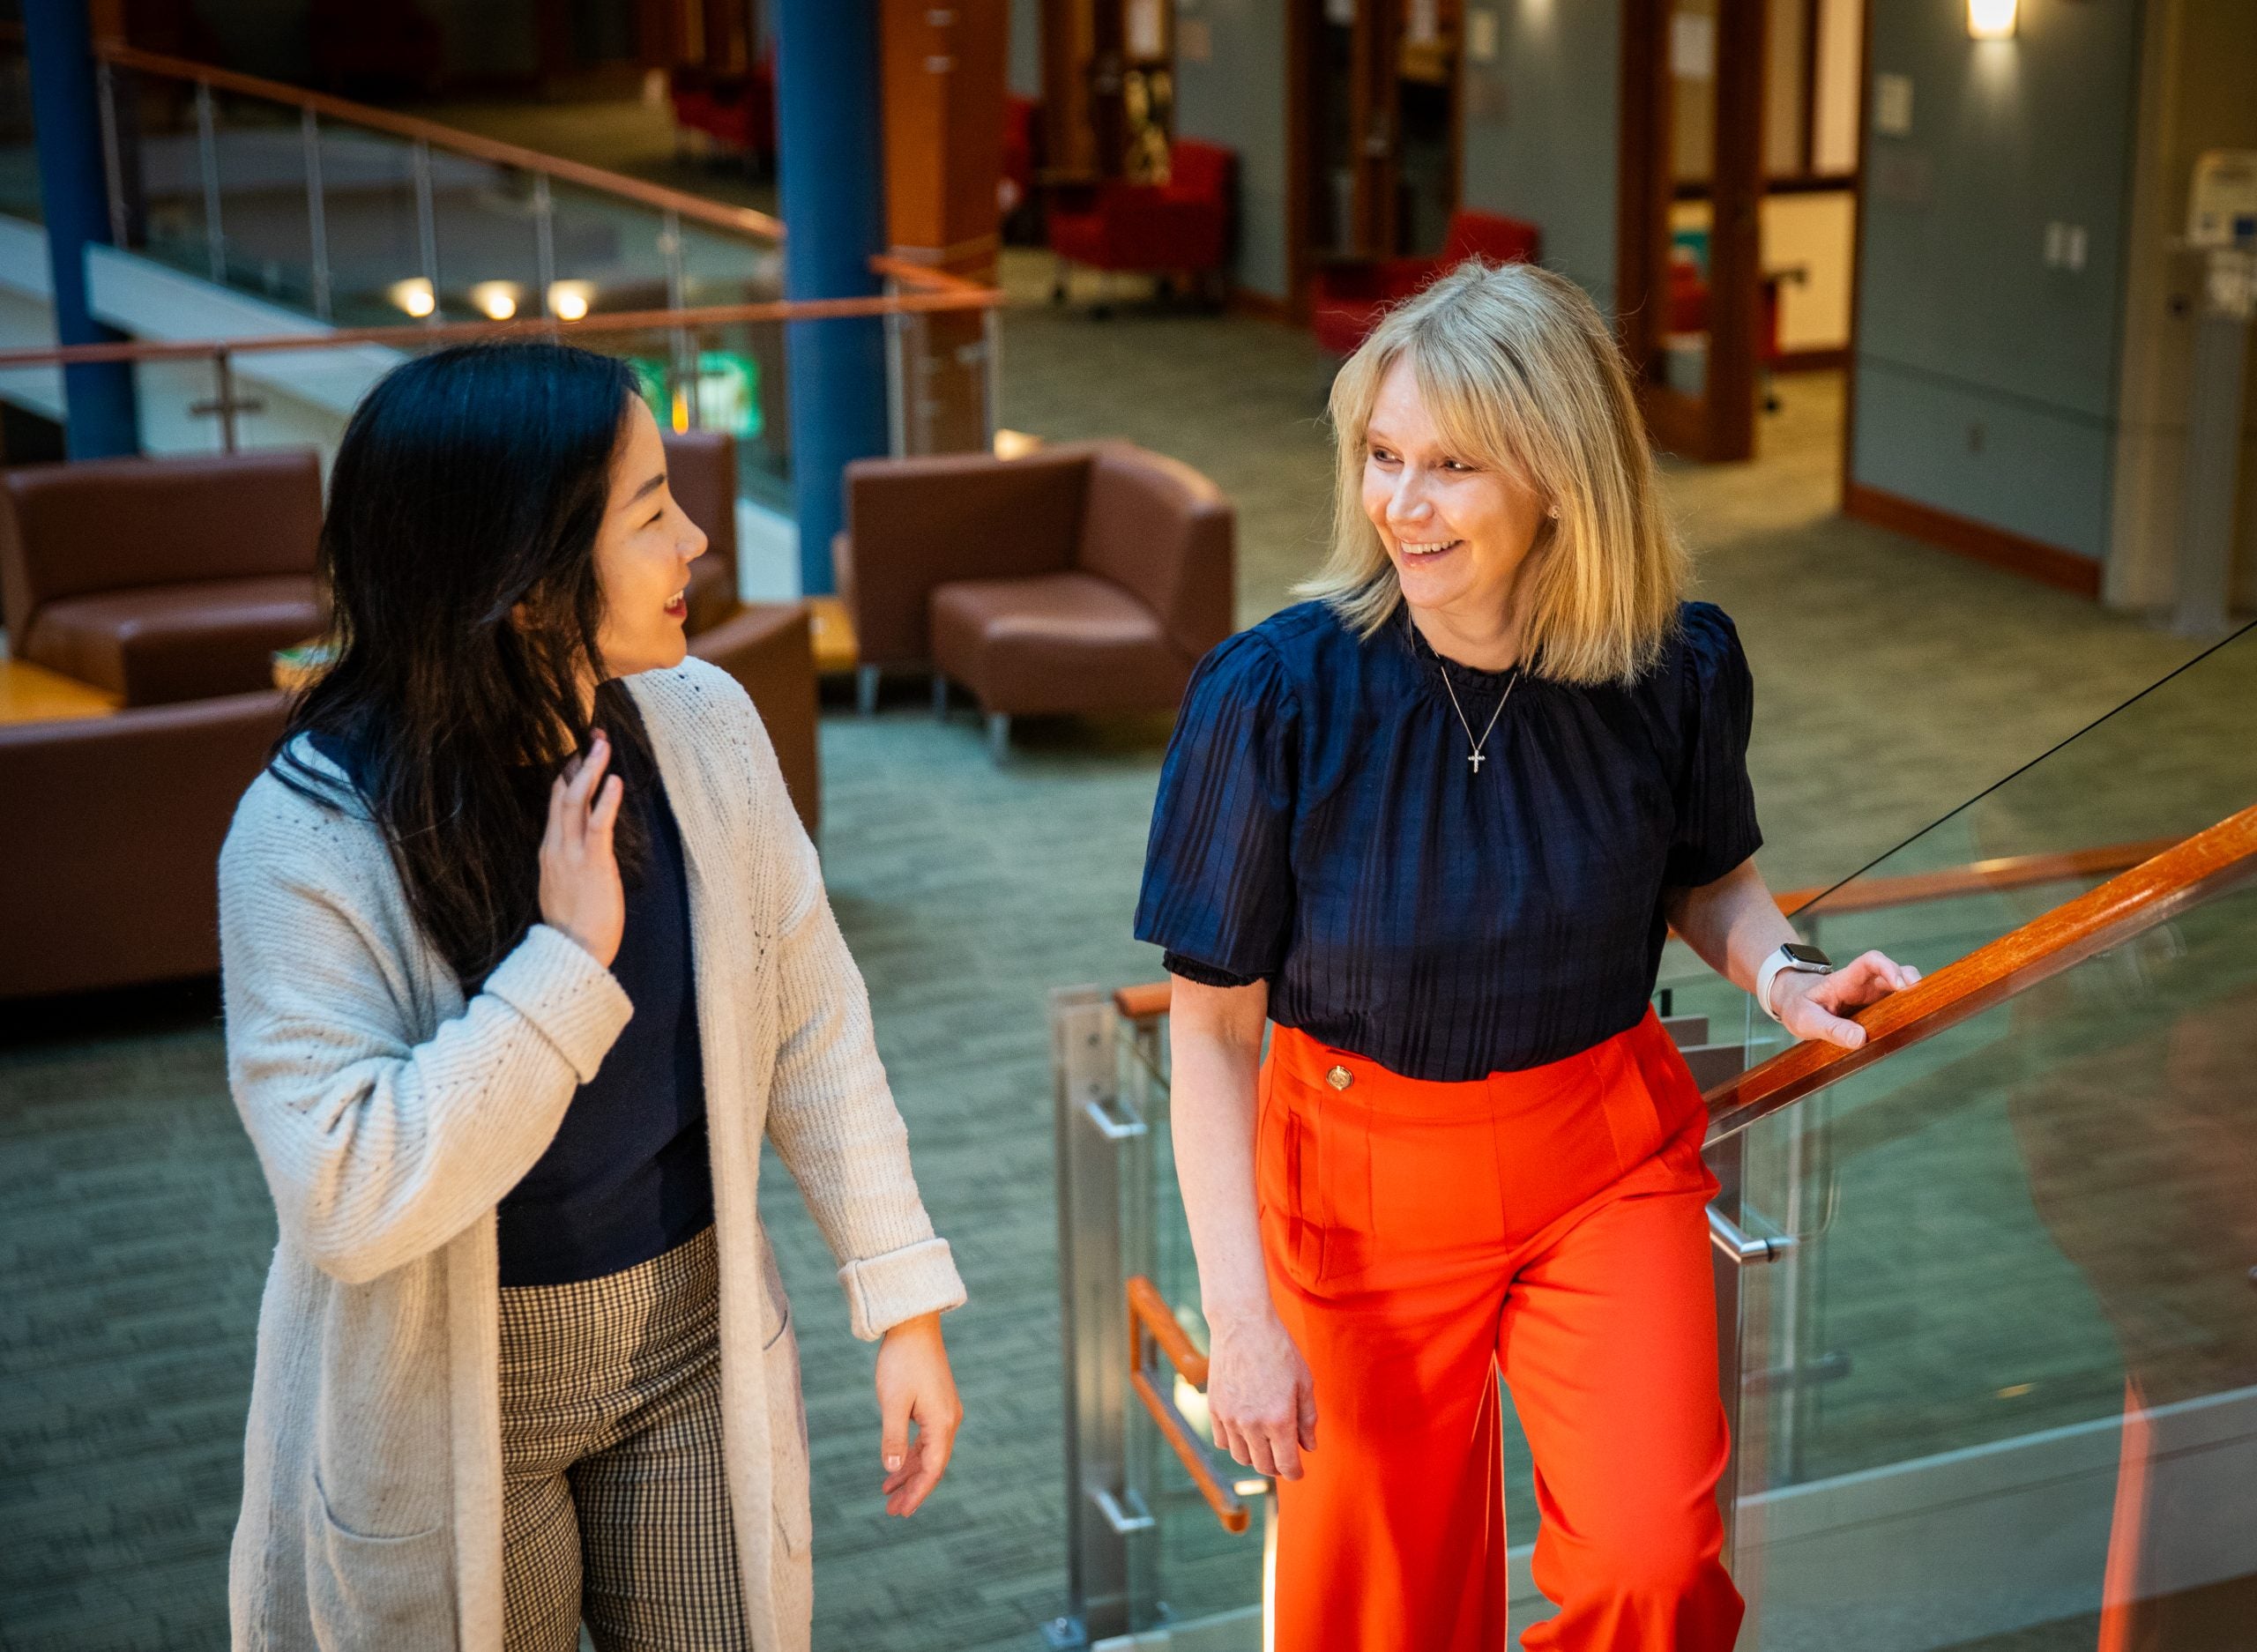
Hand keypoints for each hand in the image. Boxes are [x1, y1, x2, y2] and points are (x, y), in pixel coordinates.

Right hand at [539, 729, 624, 966]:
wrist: (572, 955)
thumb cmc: (574, 928)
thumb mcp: (563, 889)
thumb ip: (567, 865)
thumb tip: (579, 849)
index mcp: (549, 852)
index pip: (555, 805)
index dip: (566, 777)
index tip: (577, 756)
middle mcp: (555, 847)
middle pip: (563, 794)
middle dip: (579, 763)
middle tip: (593, 737)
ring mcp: (571, 854)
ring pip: (576, 801)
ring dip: (592, 770)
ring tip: (603, 745)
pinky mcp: (592, 863)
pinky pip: (598, 825)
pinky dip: (606, 800)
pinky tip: (614, 780)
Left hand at [875, 1312, 960, 1515]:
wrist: (914, 1325)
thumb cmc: (902, 1362)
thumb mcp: (893, 1402)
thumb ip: (893, 1437)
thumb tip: (891, 1467)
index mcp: (942, 1423)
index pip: (932, 1470)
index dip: (917, 1493)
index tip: (901, 1512)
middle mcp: (949, 1420)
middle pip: (932, 1465)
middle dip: (912, 1488)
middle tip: (892, 1511)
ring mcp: (944, 1411)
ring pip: (929, 1452)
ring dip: (909, 1472)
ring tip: (887, 1492)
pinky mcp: (936, 1403)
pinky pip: (926, 1438)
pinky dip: (911, 1453)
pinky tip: (895, 1464)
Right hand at [1205, 1306, 1316, 1479]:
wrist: (1242, 1324)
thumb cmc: (1278, 1350)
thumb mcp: (1304, 1382)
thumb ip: (1307, 1418)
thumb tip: (1308, 1447)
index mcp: (1280, 1419)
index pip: (1286, 1464)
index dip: (1295, 1473)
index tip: (1297, 1471)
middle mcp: (1253, 1424)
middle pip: (1264, 1466)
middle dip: (1277, 1467)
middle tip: (1284, 1458)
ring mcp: (1230, 1418)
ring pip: (1241, 1457)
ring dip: (1255, 1457)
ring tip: (1265, 1444)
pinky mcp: (1214, 1408)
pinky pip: (1223, 1441)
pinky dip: (1235, 1443)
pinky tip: (1245, 1431)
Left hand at [1773, 949, 1919, 1048]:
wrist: (1794, 1006)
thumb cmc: (1799, 1007)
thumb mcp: (1807, 1020)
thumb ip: (1831, 1029)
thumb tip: (1860, 1039)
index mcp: (1846, 979)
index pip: (1871, 961)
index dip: (1888, 967)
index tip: (1899, 985)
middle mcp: (1864, 983)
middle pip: (1894, 971)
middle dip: (1909, 980)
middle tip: (1917, 997)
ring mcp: (1872, 996)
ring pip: (1901, 987)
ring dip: (1913, 996)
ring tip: (1921, 1011)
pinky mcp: (1876, 1009)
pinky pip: (1896, 1005)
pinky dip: (1907, 1011)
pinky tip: (1913, 1023)